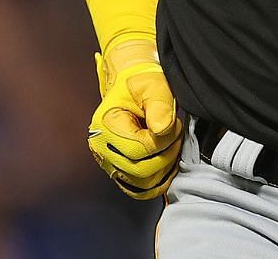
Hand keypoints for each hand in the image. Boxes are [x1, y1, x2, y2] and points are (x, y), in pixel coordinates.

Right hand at [87, 42, 182, 199]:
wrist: (132, 88)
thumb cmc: (141, 86)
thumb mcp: (154, 87)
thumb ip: (160, 107)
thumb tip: (161, 130)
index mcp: (105, 126)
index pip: (139, 150)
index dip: (164, 141)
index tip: (173, 124)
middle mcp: (102, 148)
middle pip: (140, 172)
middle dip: (166, 156)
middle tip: (175, 136)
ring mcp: (109, 162)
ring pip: (142, 185)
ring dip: (164, 170)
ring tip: (170, 147)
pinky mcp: (119, 172)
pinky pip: (139, 190)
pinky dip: (156, 183)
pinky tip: (166, 166)